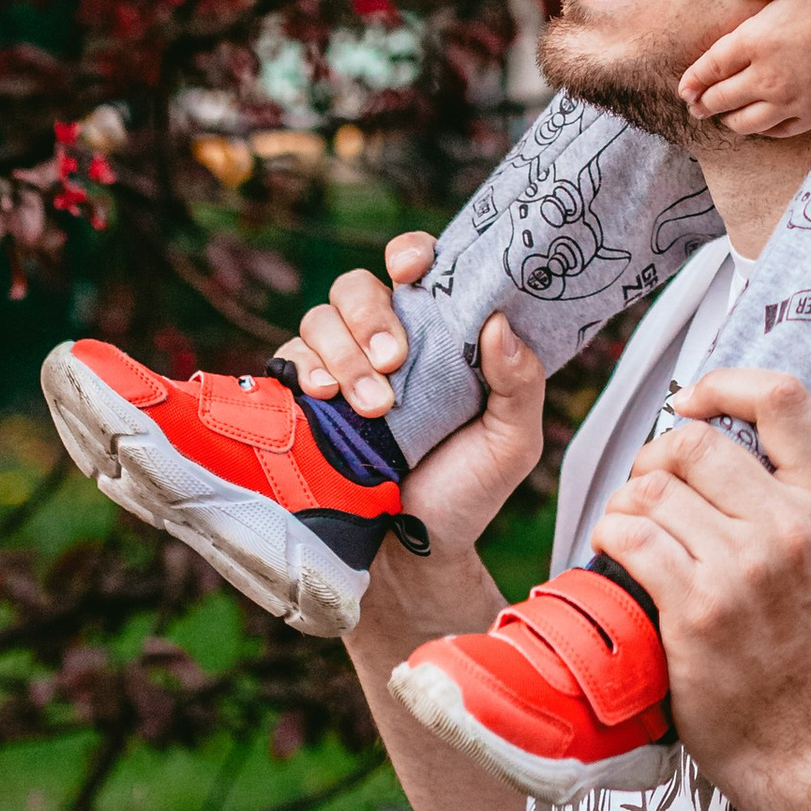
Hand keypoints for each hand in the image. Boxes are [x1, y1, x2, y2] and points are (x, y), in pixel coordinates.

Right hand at [274, 234, 548, 554]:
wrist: (412, 557)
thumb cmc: (465, 491)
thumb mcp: (511, 440)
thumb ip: (520, 382)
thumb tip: (500, 322)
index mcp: (438, 335)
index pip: (417, 268)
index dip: (410, 254)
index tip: (413, 268)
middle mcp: (385, 341)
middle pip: (358, 286)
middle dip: (372, 315)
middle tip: (394, 361)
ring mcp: (340, 368)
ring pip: (321, 318)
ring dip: (346, 354)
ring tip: (374, 406)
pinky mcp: (304, 400)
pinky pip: (290, 359)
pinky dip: (306, 369)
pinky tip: (325, 397)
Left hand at [587, 367, 810, 805]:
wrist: (798, 737)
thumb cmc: (794, 637)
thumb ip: (783, 486)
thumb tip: (707, 421)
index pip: (784, 397)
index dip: (727, 383)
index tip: (693, 402)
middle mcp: (793, 527)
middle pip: (696, 442)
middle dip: (656, 458)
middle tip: (650, 488)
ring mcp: (746, 568)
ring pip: (653, 490)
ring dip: (626, 502)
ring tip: (631, 527)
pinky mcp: (699, 609)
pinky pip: (632, 537)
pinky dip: (611, 535)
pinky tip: (616, 551)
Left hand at [679, 0, 810, 136]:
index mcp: (755, 42)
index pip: (712, 66)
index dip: (694, 80)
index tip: (684, 89)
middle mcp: (766, 77)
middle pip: (723, 99)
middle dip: (704, 104)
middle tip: (696, 107)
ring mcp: (788, 101)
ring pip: (746, 122)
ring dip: (729, 121)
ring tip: (723, 119)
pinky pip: (777, 131)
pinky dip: (762, 130)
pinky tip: (759, 125)